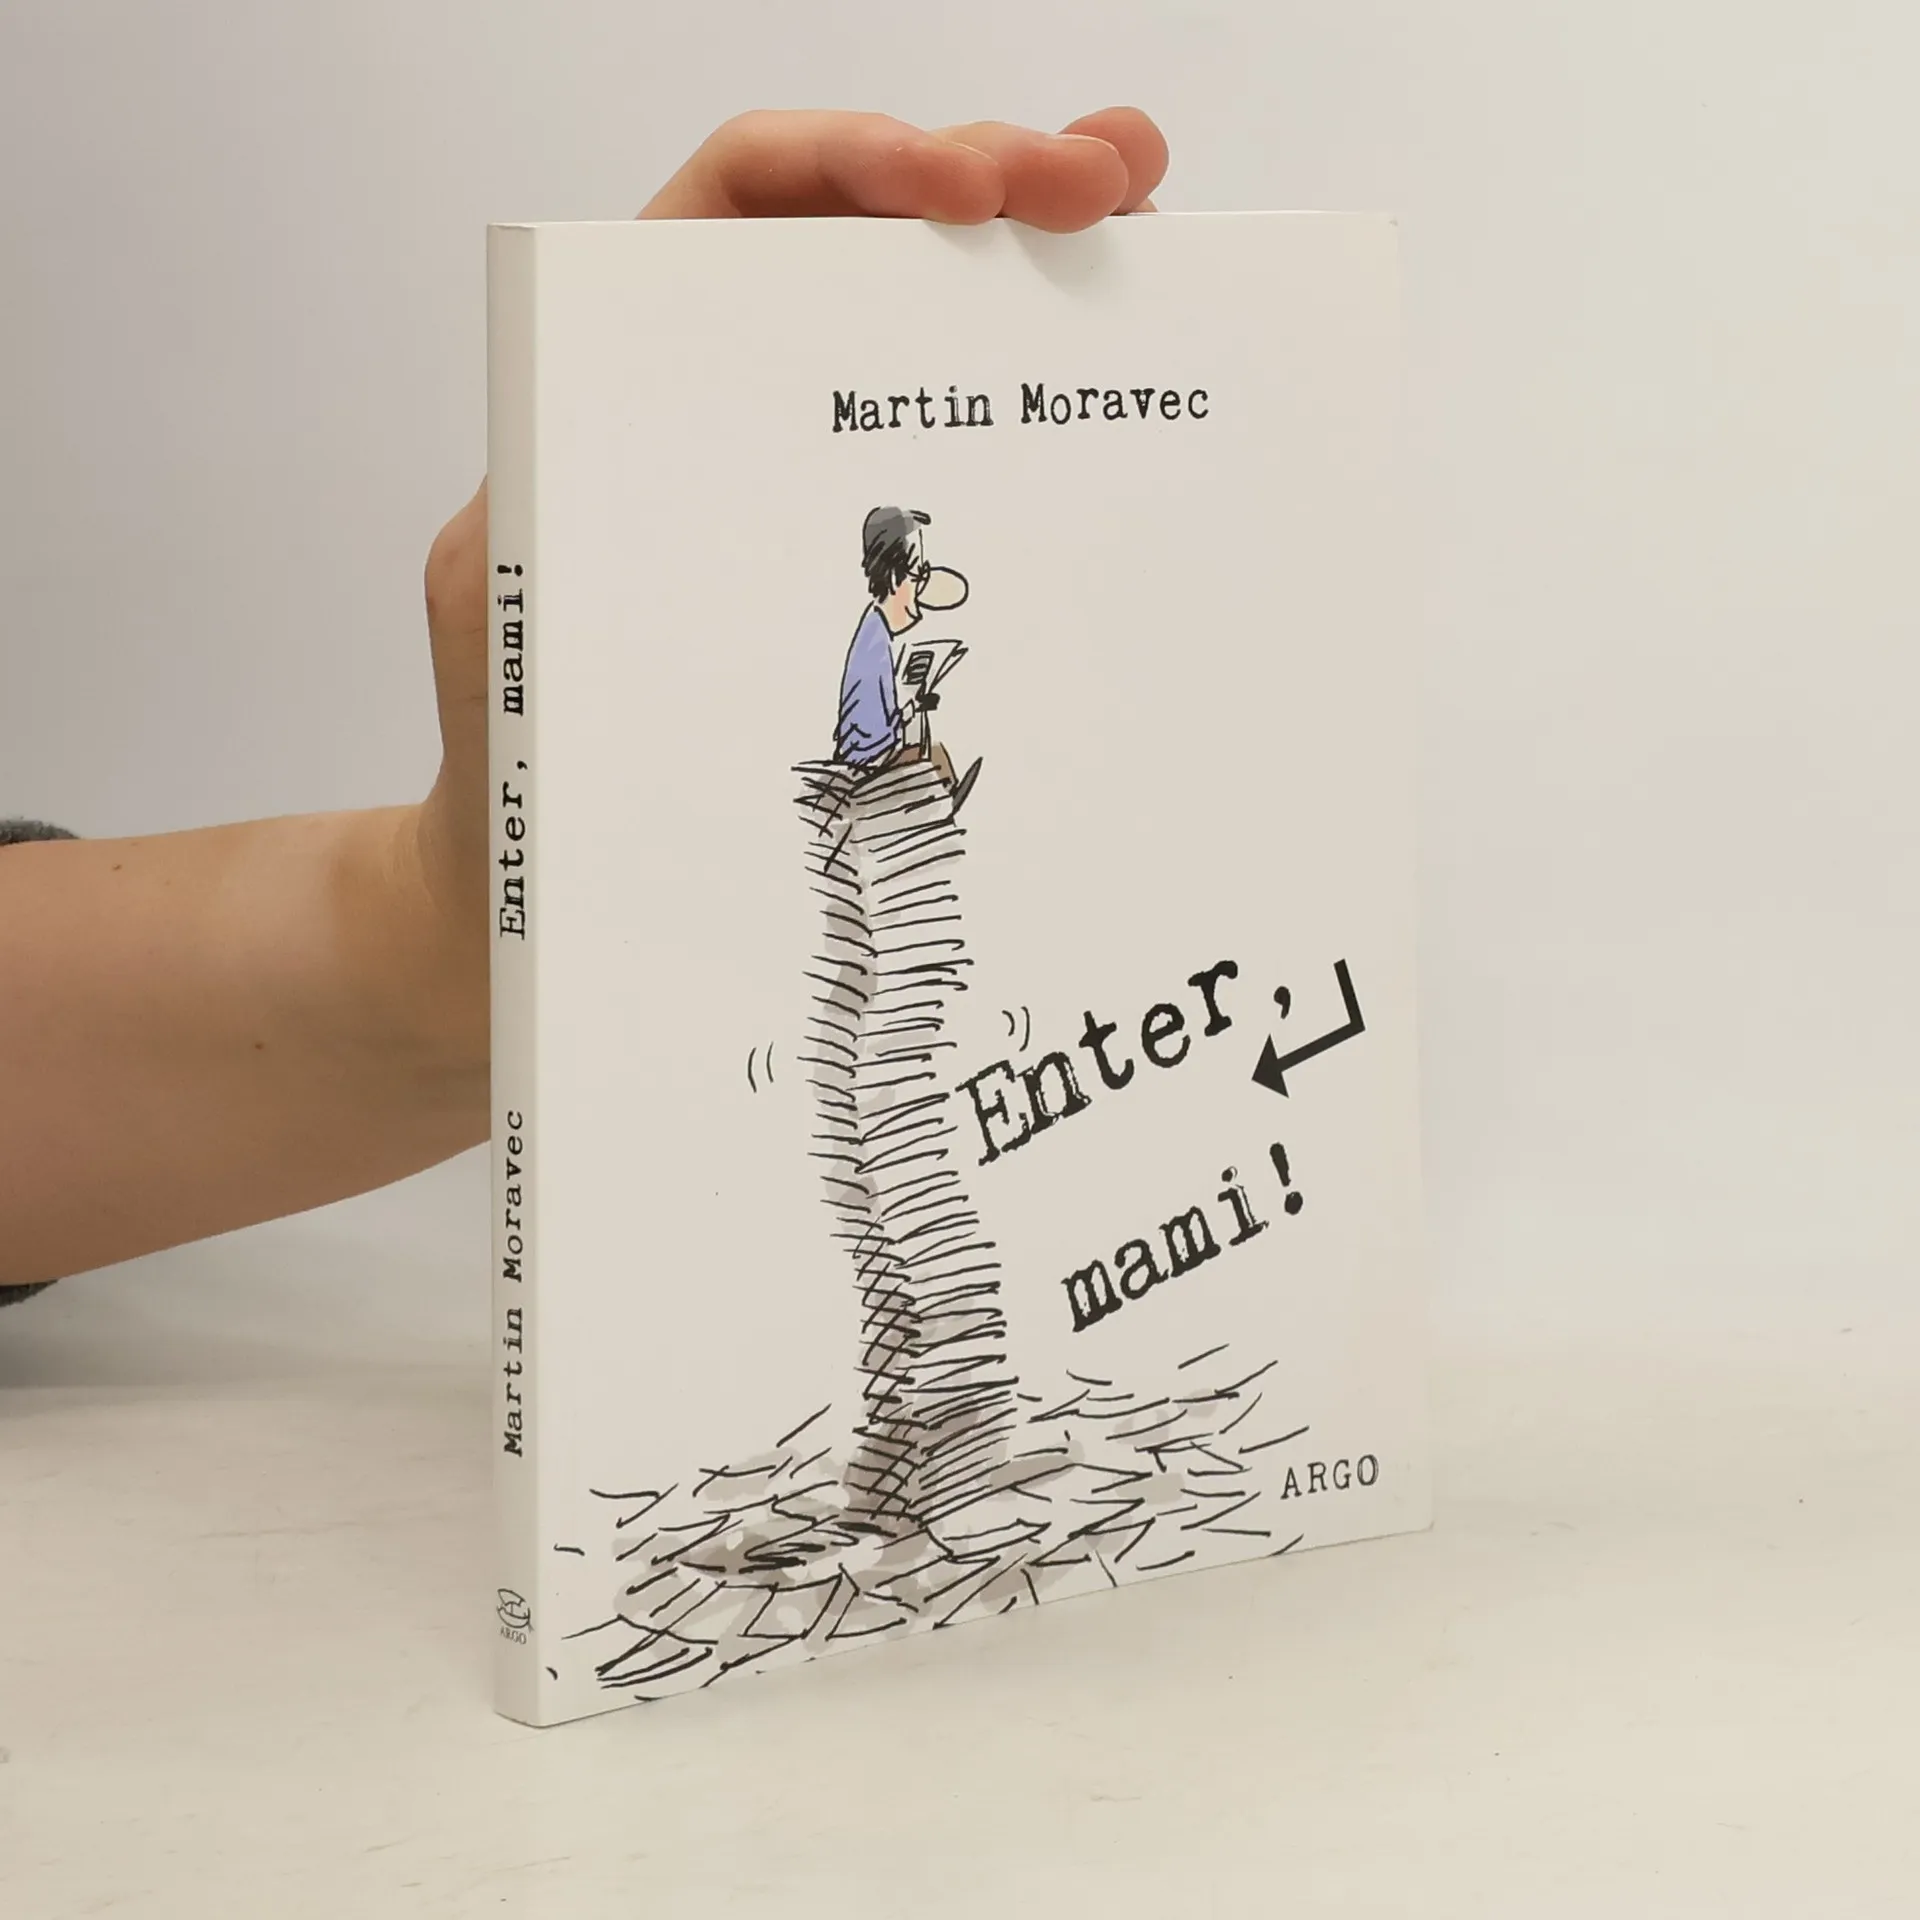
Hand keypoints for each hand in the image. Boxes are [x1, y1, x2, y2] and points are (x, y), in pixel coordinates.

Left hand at [411, 108, 1168, 1054]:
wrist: (546, 896)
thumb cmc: (515, 762)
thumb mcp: (500, 614)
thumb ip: (544, 512)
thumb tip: (642, 456)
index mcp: (634, 379)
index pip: (739, 204)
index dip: (849, 160)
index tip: (956, 185)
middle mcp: (738, 409)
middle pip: (870, 242)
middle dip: (996, 179)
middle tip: (1110, 180)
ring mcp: (819, 492)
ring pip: (938, 336)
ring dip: (1043, 264)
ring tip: (1141, 226)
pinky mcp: (875, 585)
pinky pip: (972, 475)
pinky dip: (1048, 411)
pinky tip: (1125, 377)